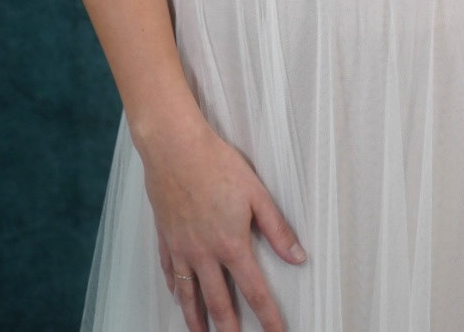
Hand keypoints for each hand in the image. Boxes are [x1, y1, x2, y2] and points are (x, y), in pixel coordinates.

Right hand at [139, 110, 306, 331]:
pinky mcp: (165, 238)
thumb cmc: (217, 165)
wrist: (175, 149)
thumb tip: (297, 256)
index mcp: (231, 244)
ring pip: (189, 296)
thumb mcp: (256, 193)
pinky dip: (176, 290)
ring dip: (197, 320)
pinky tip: (178, 296)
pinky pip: (170, 273)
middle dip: (229, 330)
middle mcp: (205, 254)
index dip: (268, 317)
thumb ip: (277, 228)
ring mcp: (181, 249)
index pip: (254, 290)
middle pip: (219, 303)